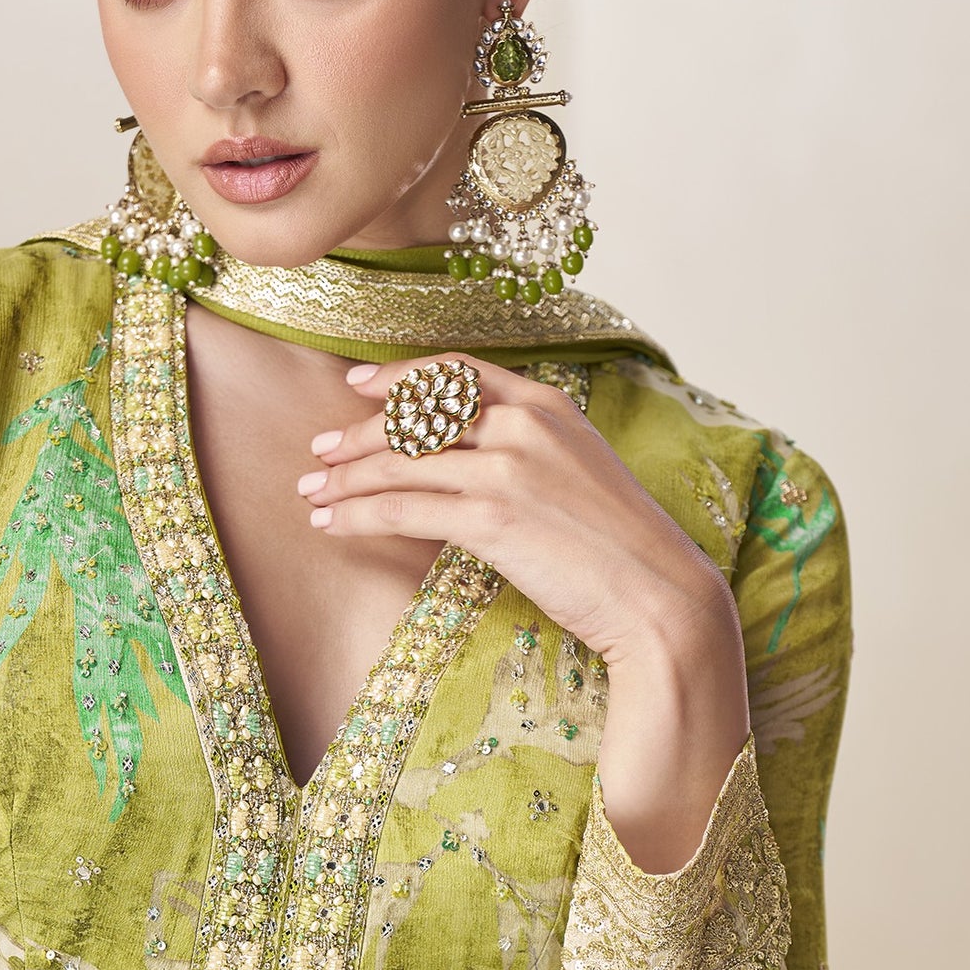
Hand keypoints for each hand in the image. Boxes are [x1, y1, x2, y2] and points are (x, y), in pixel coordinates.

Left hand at [298, 356, 749, 869]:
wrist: (658, 596)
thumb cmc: (622, 548)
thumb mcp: (580, 472)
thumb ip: (529, 450)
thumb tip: (466, 457)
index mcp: (548, 404)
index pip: (456, 373)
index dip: (399, 377)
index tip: (357, 386)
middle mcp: (523, 425)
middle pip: (414, 417)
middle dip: (355, 436)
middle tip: (318, 454)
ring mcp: (506, 468)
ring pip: (398, 463)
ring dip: (343, 480)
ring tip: (311, 495)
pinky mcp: (490, 518)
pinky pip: (401, 508)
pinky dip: (357, 515)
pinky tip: (332, 524)